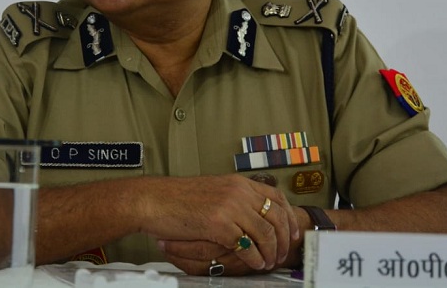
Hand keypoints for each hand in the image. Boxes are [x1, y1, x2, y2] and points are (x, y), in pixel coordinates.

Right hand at [137, 175, 298, 272]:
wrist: (153, 200)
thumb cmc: (178, 198)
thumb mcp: (213, 191)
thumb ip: (234, 198)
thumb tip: (251, 214)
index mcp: (238, 182)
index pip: (276, 197)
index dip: (289, 217)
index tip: (293, 232)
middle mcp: (238, 191)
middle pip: (276, 217)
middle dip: (284, 239)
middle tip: (282, 254)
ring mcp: (230, 206)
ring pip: (265, 233)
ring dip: (271, 252)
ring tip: (268, 263)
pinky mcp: (219, 224)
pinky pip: (247, 246)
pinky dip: (254, 258)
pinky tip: (254, 264)